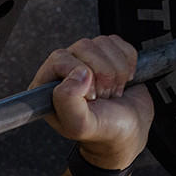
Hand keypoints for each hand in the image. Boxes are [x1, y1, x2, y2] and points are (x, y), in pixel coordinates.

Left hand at [30, 35, 153, 170]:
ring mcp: (85, 61)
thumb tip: (78, 72)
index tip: (91, 97)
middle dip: (103, 73)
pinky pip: (118, 42)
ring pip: (102, 43)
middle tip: (103, 96)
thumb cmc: (103, 131)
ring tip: (112, 92)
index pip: (59, 59)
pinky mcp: (106, 55)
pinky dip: (128, 62)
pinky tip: (122, 81)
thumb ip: (69, 102)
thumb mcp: (80, 125)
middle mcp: (63, 71)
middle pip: (84, 46)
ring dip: (117, 70)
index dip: (80, 74)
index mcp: (46, 88)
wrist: (129, 133)